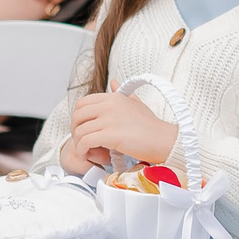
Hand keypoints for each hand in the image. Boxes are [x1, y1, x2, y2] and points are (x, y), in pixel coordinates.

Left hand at [55, 85, 178, 175]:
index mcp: (114, 97)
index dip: (78, 117)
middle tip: (80, 141)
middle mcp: (109, 105)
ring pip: (80, 130)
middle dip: (74, 130)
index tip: (82, 129)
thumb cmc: (152, 126)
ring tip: (84, 152)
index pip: (82, 103)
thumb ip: (122, 93)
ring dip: (78, 143)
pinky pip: (85, 141)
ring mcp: (110, 119)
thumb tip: (114, 82)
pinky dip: (82, 150)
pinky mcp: (111, 135)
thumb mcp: (136, 103)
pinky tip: (87, 156)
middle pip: (77, 115)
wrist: (164, 140)